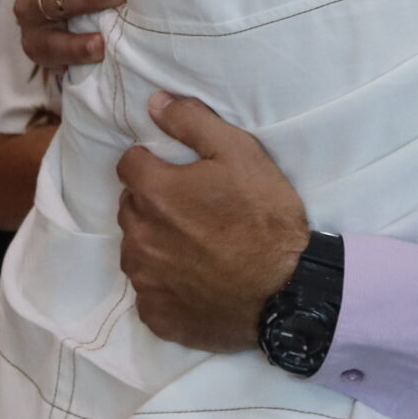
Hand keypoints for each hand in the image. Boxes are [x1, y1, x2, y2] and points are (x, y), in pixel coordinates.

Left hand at [117, 91, 310, 351]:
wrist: (289, 290)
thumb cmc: (266, 216)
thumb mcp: (240, 153)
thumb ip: (192, 122)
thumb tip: (154, 102)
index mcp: (154, 193)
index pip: (128, 165)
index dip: (152, 164)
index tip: (179, 174)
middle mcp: (139, 237)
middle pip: (130, 208)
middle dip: (152, 204)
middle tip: (192, 210)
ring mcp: (145, 281)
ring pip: (135, 250)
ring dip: (154, 243)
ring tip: (194, 247)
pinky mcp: (156, 316)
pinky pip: (148, 292)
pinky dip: (164, 285)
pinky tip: (195, 281)